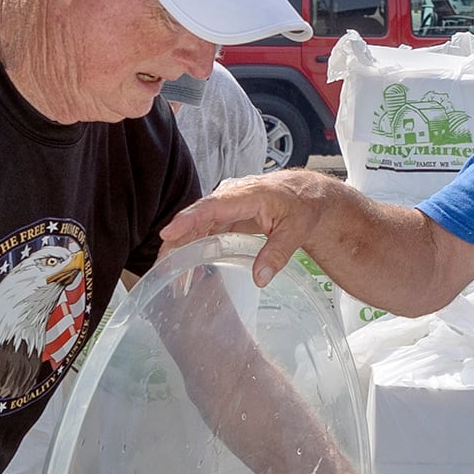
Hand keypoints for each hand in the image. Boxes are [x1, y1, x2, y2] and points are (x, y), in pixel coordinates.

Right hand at [162, 167, 337, 287]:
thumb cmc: (303, 205)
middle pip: (198, 218)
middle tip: (164, 267)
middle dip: (177, 242)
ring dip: (183, 249)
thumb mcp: (297, 230)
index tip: (169, 234)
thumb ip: (278, 253)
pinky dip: (196, 249)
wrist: (309, 195)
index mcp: (248, 194)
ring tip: (172, 275)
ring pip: (198, 227)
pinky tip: (189, 270)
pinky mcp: (227, 217)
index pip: (212, 207)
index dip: (189, 220)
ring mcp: (227, 207)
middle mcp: (232, 197)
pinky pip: (206, 232)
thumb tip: (260, 278)